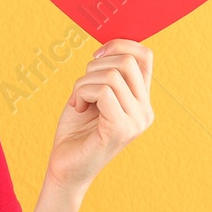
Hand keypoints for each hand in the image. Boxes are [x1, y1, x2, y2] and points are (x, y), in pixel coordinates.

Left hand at [45, 39, 154, 196]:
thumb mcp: (93, 94)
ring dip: (83, 83)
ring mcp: (136, 121)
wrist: (65, 167)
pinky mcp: (120, 129)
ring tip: (78, 100)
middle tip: (81, 87)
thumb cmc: (76, 131)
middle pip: (126, 61)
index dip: (120, 44)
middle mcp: (145, 111)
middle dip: (95, 67)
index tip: (97, 56)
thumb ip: (106, 74)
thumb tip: (110, 46)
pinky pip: (102, 91)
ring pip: (112, 75)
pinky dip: (82, 93)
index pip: (145, 56)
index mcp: (141, 101)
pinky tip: (78, 107)